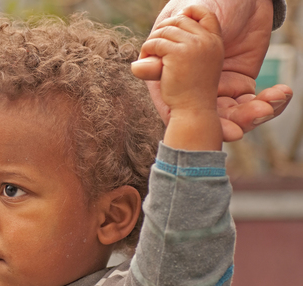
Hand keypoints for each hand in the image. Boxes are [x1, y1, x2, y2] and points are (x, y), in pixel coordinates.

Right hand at [132, 0, 292, 141]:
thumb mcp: (186, 20)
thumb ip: (166, 46)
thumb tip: (139, 68)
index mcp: (171, 75)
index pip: (173, 107)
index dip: (188, 124)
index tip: (209, 129)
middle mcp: (191, 86)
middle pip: (203, 117)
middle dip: (224, 126)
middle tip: (237, 131)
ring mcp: (217, 88)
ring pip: (229, 114)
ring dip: (249, 117)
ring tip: (267, 107)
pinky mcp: (240, 86)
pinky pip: (252, 102)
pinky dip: (269, 103)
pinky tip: (280, 94)